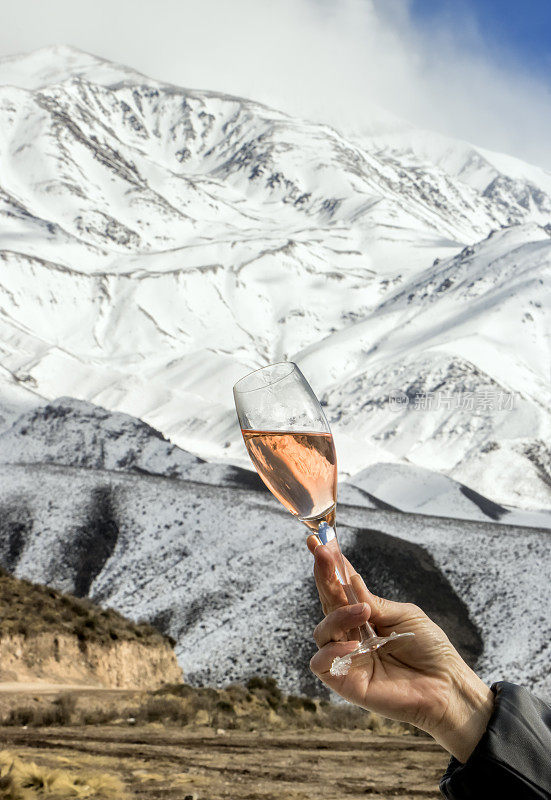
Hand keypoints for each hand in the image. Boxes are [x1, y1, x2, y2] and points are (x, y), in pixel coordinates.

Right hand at [308, 536, 493, 762]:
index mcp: (366, 618)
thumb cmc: (431, 650)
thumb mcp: (405, 615)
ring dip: (337, 616)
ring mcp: (347, 659)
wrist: (448, 686)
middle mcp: (352, 635)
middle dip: (323, 577)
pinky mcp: (346, 683)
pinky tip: (351, 644)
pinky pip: (320, 664)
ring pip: (321, 631)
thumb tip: (351, 580)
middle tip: (322, 555)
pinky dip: (330, 652)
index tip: (319, 542)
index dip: (329, 567)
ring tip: (363, 613)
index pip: (341, 589)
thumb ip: (374, 602)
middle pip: (327, 604)